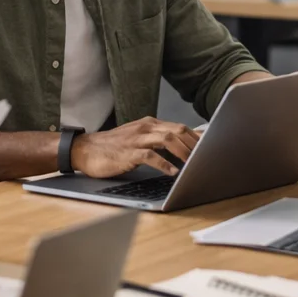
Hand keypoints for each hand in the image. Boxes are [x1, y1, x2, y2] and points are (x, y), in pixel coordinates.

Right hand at [72, 117, 199, 177]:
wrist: (85, 150)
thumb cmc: (113, 148)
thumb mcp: (138, 139)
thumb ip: (158, 141)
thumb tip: (183, 148)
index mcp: (149, 124)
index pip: (179, 127)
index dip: (196, 137)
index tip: (212, 146)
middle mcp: (145, 128)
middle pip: (177, 130)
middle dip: (194, 144)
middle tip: (207, 157)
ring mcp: (136, 139)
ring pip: (166, 139)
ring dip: (183, 152)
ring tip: (194, 163)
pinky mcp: (128, 153)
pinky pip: (150, 156)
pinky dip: (164, 164)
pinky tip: (173, 172)